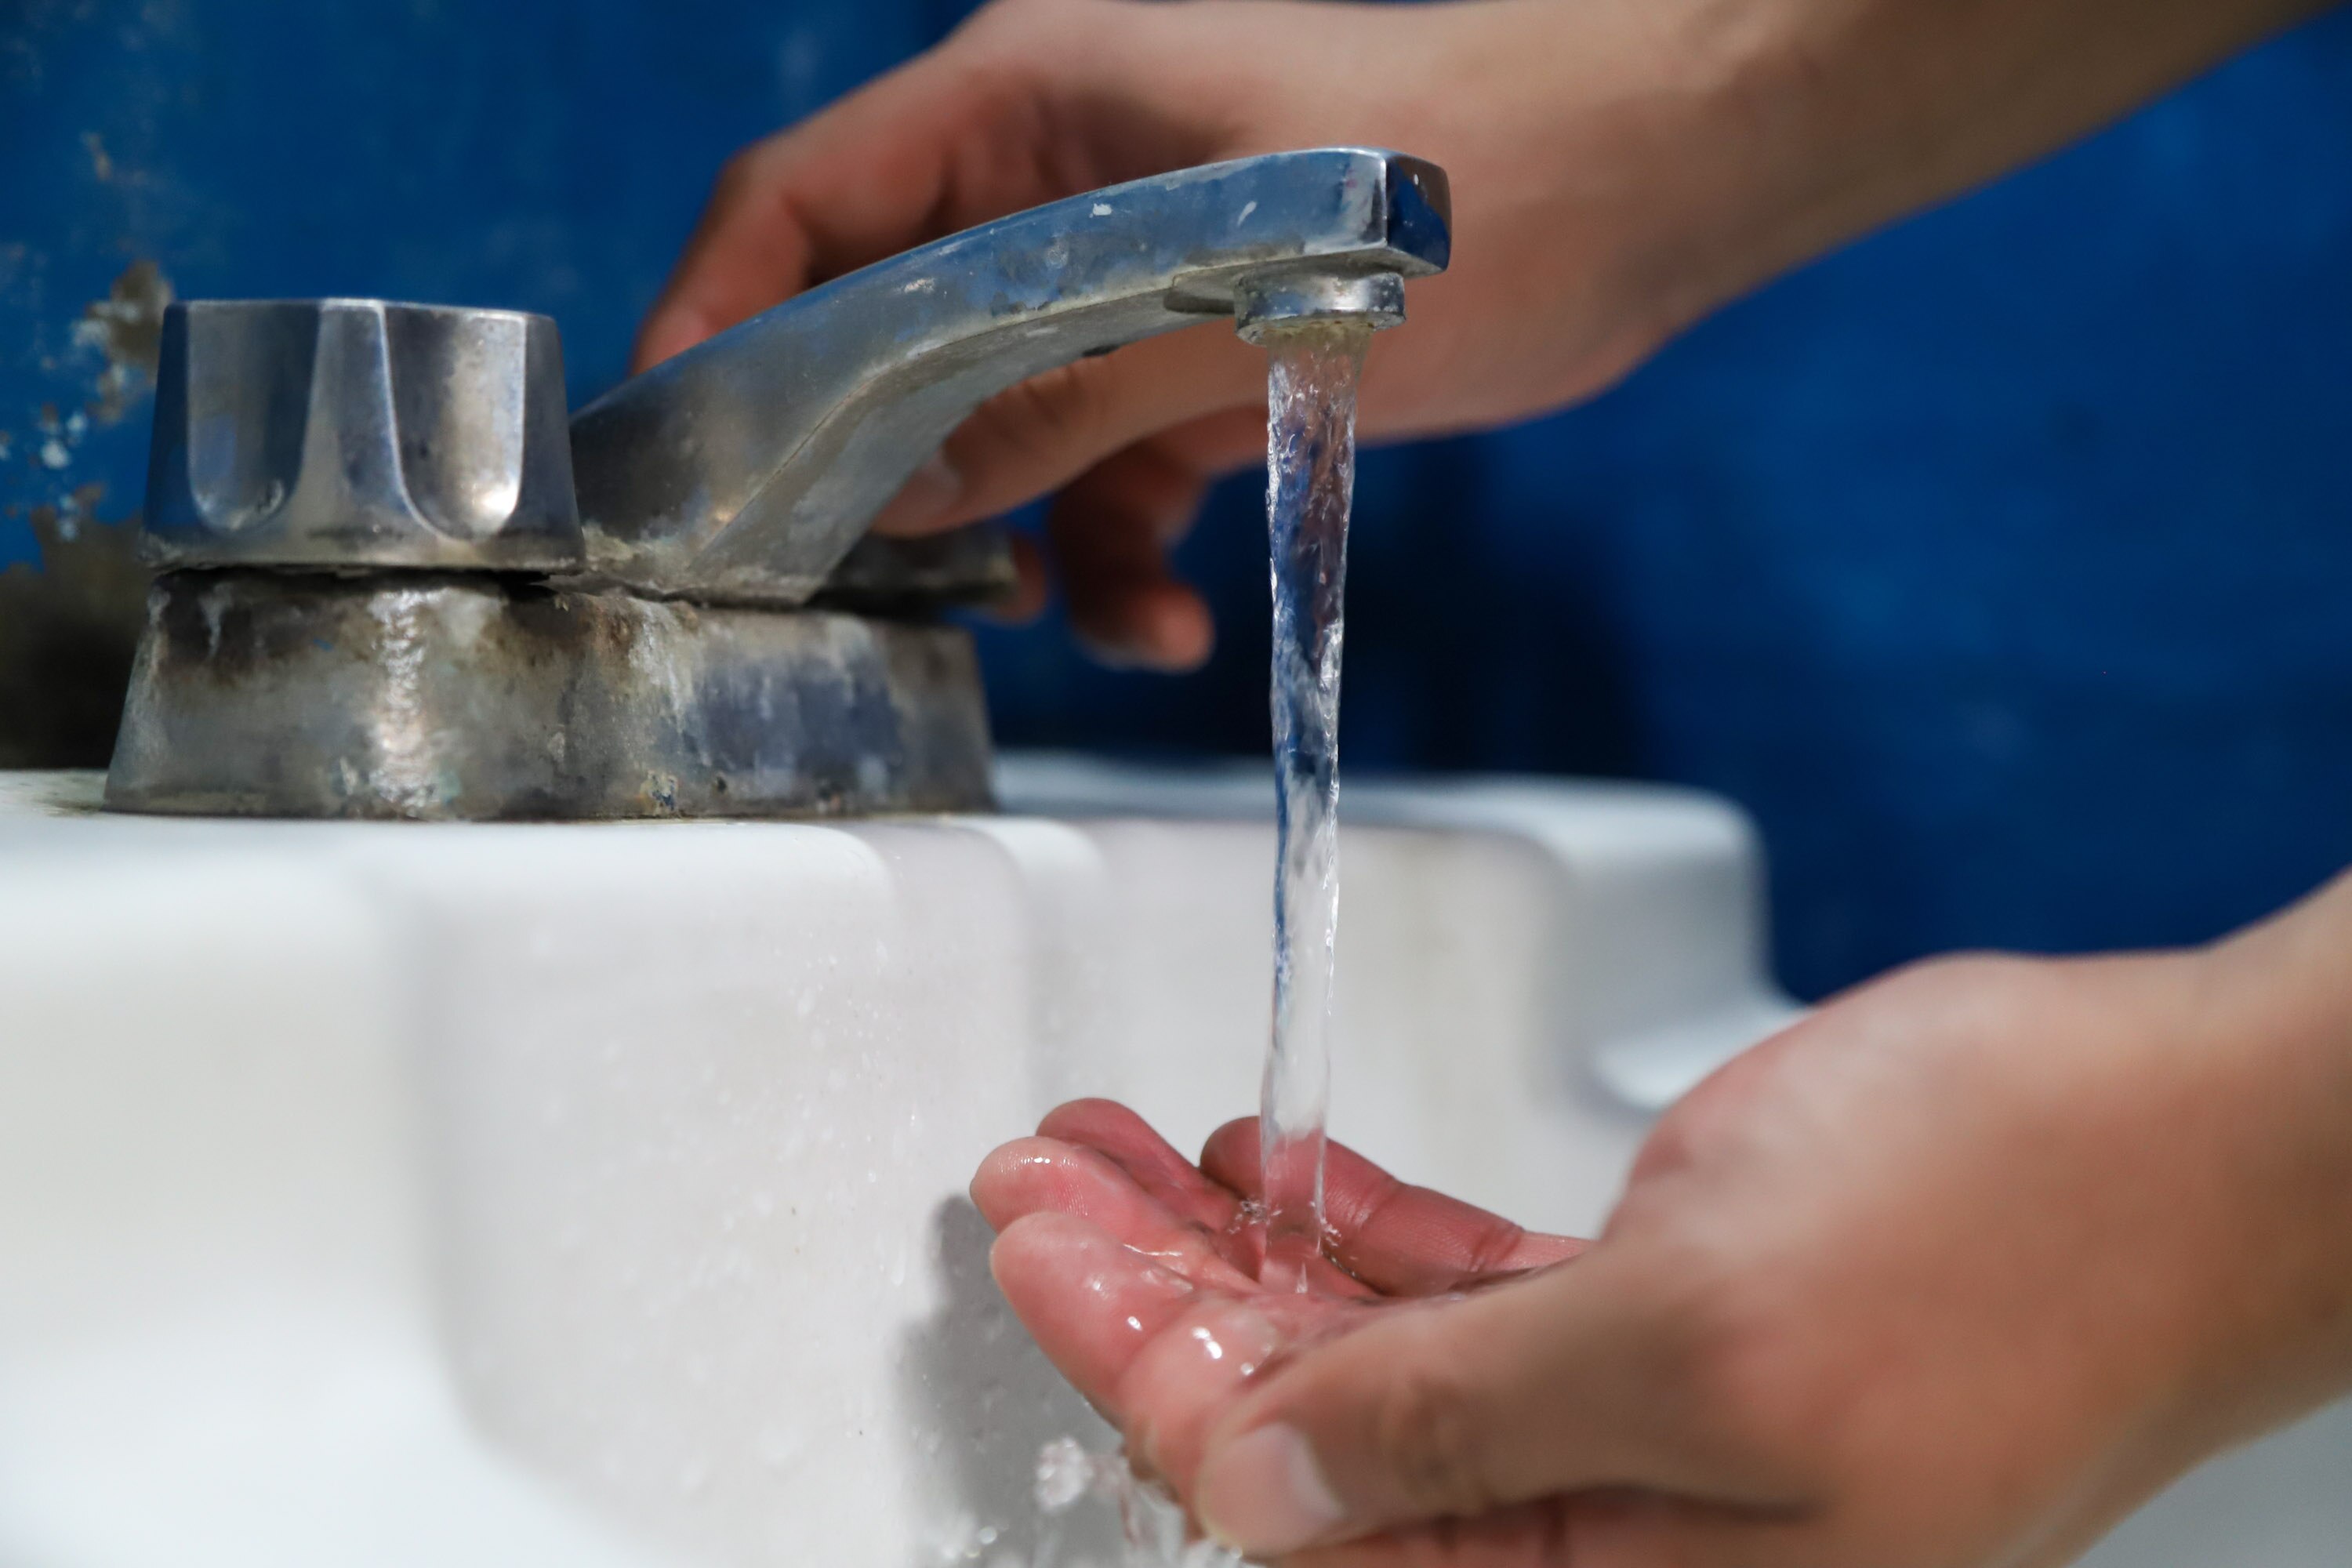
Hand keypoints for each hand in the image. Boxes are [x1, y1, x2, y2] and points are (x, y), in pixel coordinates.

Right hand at [638, 0, 1687, 668]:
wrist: (1641, 190)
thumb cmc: (1466, 184)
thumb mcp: (1237, 299)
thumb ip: (1054, 393)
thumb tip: (907, 493)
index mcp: (1028, 105)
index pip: (805, 200)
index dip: (719, 316)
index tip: (677, 453)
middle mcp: (1049, 188)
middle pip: (883, 332)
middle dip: (874, 468)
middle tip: (855, 588)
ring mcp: (1117, 278)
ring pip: (994, 428)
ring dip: (1021, 538)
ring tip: (1082, 614)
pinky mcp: (1185, 356)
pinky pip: (1099, 468)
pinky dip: (1120, 553)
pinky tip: (1173, 620)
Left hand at [973, 874, 2351, 1564]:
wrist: (2188, 1135)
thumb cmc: (2021, 1238)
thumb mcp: (1710, 1345)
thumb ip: (1468, 1424)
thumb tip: (1269, 1489)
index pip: (1305, 1503)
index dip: (1143, 1365)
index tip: (1035, 1246)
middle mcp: (1609, 1530)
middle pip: (1310, 1426)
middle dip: (1155, 1296)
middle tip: (1036, 1181)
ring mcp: (1629, 1416)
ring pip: (1367, 1346)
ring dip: (1234, 1244)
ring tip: (1111, 1150)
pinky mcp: (1657, 1315)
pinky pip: (1456, 1285)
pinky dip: (1354, 1221)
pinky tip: (1269, 1162)